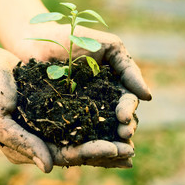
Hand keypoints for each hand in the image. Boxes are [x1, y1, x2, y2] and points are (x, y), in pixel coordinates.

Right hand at [0, 47, 135, 171]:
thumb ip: (21, 144)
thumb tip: (49, 167)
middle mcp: (44, 137)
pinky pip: (80, 113)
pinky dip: (97, 116)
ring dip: (105, 137)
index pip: (65, 155)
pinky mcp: (56, 104)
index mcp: (31, 146)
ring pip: (83, 133)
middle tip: (131, 151)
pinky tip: (114, 113)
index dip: (91, 153)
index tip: (116, 150)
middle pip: (79, 149)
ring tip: (130, 137)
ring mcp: (51, 121)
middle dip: (105, 151)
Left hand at [20, 23, 150, 132]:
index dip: (128, 109)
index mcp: (113, 84)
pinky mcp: (62, 115)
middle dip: (123, 127)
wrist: (37, 40)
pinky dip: (83, 139)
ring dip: (109, 137)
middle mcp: (100, 99)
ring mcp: (81, 109)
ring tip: (111, 145)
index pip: (126, 100)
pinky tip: (87, 147)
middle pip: (117, 118)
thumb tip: (148, 97)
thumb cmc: (73, 38)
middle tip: (123, 135)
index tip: (124, 117)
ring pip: (100, 127)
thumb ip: (127, 67)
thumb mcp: (108, 46)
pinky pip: (74, 129)